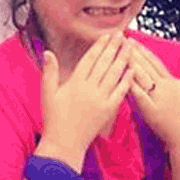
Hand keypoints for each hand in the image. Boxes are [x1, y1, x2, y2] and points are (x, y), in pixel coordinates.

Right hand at [38, 31, 132, 162]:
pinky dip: (127, 80)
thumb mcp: (47, 93)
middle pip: (104, 63)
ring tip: (129, 47)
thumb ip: (49, 71)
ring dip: (123, 59)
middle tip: (121, 34)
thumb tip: (48, 52)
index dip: (99, 46)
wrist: (64, 145)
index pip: (90, 59)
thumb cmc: (54, 119)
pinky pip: (120, 92)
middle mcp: (90, 89)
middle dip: (114, 47)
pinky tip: (132, 70)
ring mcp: (101, 100)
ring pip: (114, 75)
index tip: (106, 35)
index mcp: (75, 83)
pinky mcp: (108, 111)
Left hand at [127, 41, 179, 151]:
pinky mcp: (152, 112)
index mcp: (171, 81)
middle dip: (132, 53)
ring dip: (130, 66)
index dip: (143, 50)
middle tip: (120, 41)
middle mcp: (164, 88)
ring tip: (118, 54)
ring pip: (141, 79)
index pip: (154, 62)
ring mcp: (157, 100)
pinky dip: (131, 87)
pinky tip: (122, 78)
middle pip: (145, 67)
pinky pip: (139, 96)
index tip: (133, 40)